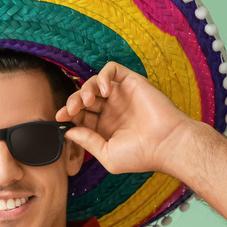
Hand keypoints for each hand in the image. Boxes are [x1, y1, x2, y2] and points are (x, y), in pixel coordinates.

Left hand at [55, 61, 196, 175]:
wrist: (167, 144)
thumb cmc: (141, 155)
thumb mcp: (107, 155)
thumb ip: (87, 142)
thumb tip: (68, 131)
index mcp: (105, 128)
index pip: (80, 115)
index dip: (68, 115)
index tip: (59, 119)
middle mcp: (112, 110)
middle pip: (83, 98)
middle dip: (73, 102)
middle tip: (70, 110)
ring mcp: (121, 96)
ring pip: (93, 83)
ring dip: (84, 89)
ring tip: (87, 101)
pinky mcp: (131, 82)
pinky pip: (111, 70)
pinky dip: (102, 76)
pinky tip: (102, 90)